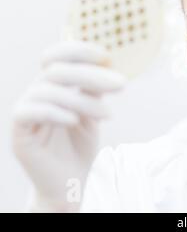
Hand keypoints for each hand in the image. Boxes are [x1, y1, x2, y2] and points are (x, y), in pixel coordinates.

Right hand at [12, 41, 124, 211]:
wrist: (71, 181)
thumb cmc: (81, 145)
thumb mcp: (93, 111)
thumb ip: (93, 88)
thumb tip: (105, 62)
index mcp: (52, 85)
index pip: (56, 56)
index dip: (78, 50)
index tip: (107, 57)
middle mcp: (36, 93)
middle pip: (56, 71)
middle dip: (91, 75)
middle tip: (122, 84)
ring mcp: (25, 111)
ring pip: (48, 91)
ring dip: (83, 101)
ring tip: (108, 115)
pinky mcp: (19, 133)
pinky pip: (30, 113)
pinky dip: (56, 112)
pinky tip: (76, 120)